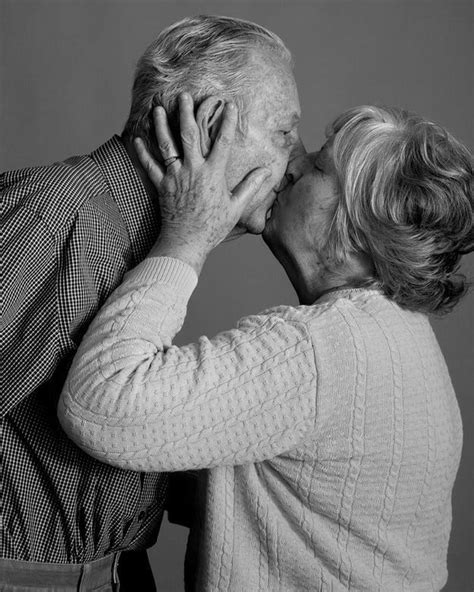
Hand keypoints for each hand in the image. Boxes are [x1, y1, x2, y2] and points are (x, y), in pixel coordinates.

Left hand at [134, 93, 270, 271]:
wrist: (186, 243)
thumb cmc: (213, 227)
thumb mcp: (236, 207)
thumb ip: (251, 186)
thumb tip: (267, 171)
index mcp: (213, 174)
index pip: (223, 141)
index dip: (227, 121)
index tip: (230, 104)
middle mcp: (193, 170)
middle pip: (189, 135)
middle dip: (187, 113)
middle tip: (184, 95)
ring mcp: (175, 177)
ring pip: (166, 145)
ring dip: (162, 125)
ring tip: (158, 108)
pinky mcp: (161, 186)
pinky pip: (150, 166)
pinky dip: (143, 152)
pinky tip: (137, 139)